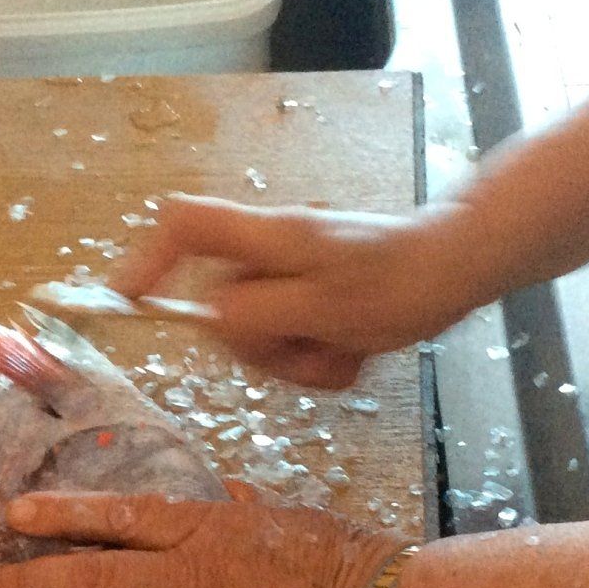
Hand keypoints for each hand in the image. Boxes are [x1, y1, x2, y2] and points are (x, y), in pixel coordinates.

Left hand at [0, 491, 410, 587]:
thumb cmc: (352, 564)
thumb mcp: (295, 520)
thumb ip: (249, 510)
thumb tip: (227, 495)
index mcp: (210, 530)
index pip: (120, 516)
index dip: (62, 515)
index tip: (13, 515)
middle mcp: (192, 579)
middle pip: (94, 578)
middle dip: (31, 584)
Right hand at [110, 195, 478, 387]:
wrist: (459, 269)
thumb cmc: (401, 283)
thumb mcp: (325, 308)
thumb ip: (258, 314)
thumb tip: (210, 321)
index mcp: (267, 239)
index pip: (184, 228)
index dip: (145, 261)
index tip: (129, 302)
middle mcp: (271, 253)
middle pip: (219, 304)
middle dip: (259, 345)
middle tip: (308, 352)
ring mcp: (293, 276)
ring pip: (258, 332)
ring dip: (295, 359)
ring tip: (342, 353)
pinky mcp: (314, 298)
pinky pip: (291, 340)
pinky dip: (318, 358)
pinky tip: (353, 353)